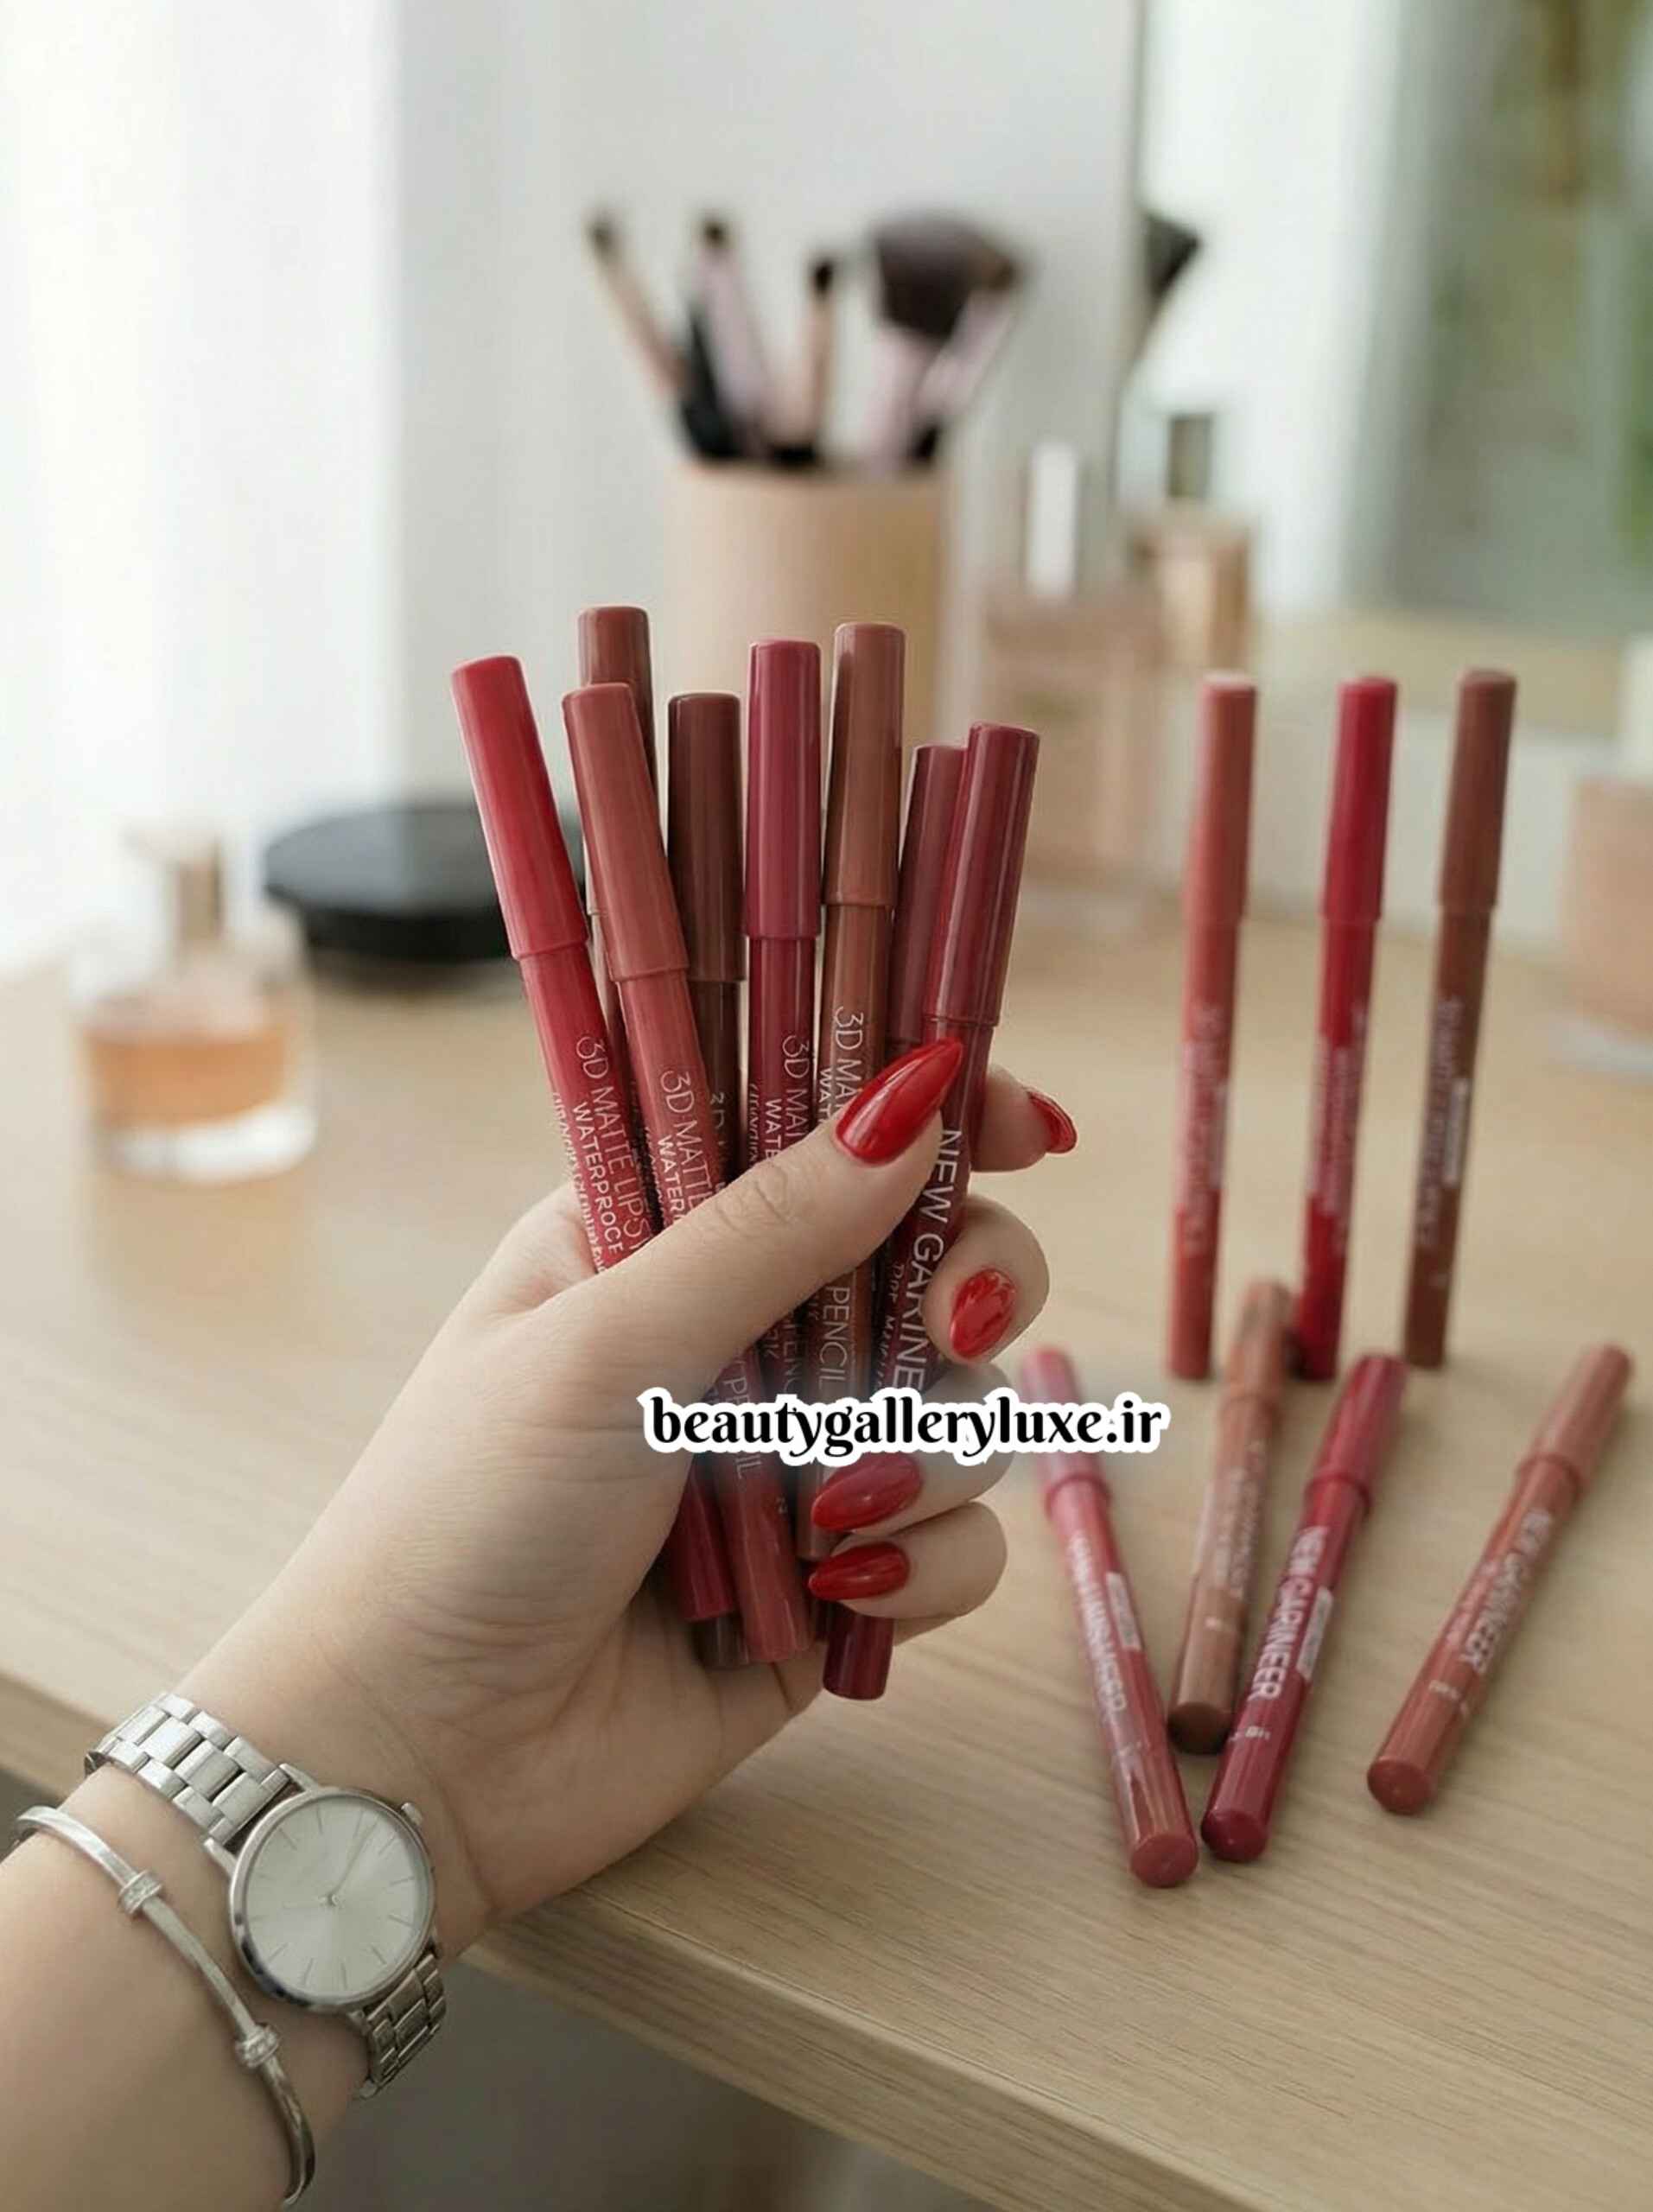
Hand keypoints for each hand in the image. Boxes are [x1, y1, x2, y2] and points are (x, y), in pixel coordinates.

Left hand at [185, 1046, 1066, 1955]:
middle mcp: (739, 1334)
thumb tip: (913, 1100)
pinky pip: (955, 1543)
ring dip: (923, 1453)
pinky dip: (921, 1566)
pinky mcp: (834, 1582)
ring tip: (821, 1516)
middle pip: (927, 1258)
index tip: (1023, 1127)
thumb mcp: (610, 1343)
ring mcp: (792, 1461)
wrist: (423, 1758)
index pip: (819, 1135)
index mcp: (656, 1235)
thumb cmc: (467, 1517)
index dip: (928, 1118)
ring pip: (960, 1406)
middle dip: (963, 1287)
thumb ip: (770, 1227)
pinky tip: (833, 1595)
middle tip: (942, 1327)